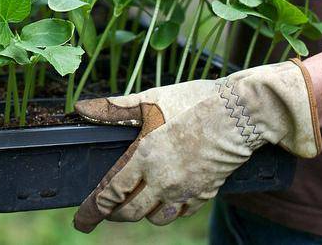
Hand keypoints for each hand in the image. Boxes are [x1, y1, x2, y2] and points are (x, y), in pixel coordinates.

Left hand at [73, 59, 320, 232]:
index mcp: (145, 157)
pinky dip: (170, 210)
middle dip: (114, 215)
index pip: (111, 193)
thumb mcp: (149, 100)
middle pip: (131, 212)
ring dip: (142, 213)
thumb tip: (81, 108)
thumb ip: (114, 109)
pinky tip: (166, 200)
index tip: (81, 221)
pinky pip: (182, 212)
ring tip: (135, 204)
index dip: (93, 209)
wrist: (240, 112)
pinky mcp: (206, 192)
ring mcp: (186, 189)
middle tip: (105, 213)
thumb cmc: (193, 101)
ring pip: (157, 217)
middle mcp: (163, 180)